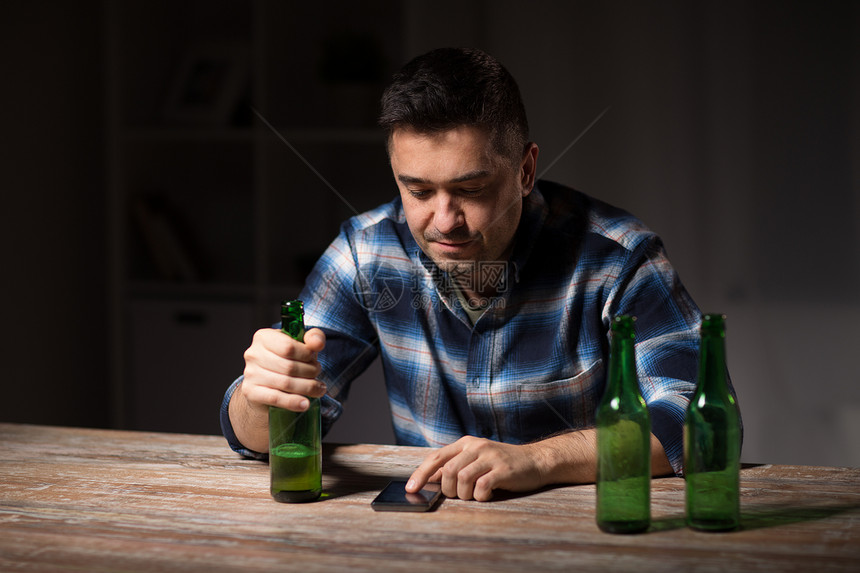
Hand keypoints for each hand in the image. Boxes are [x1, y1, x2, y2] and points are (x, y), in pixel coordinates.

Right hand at [240, 327, 326, 411]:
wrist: (265, 387)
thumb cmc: (285, 362)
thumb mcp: (300, 345)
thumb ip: (313, 338)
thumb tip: (318, 343)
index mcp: (264, 337)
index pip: (289, 346)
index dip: (306, 355)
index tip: (314, 359)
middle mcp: (253, 354)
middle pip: (289, 366)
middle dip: (310, 372)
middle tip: (317, 375)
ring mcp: (250, 374)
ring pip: (285, 383)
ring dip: (307, 388)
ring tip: (317, 389)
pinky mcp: (250, 392)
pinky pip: (275, 398)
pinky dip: (293, 402)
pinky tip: (305, 404)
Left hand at [405, 436, 545, 501]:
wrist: (535, 461)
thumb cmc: (502, 464)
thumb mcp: (476, 460)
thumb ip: (454, 466)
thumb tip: (428, 480)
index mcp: (466, 443)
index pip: (436, 457)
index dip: (421, 474)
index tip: (411, 489)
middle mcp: (476, 446)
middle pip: (448, 470)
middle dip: (448, 489)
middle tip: (458, 495)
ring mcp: (490, 456)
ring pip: (462, 478)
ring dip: (464, 494)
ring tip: (474, 495)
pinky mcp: (503, 469)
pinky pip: (482, 486)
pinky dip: (480, 496)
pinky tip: (487, 495)